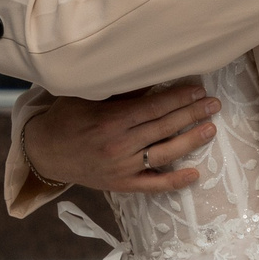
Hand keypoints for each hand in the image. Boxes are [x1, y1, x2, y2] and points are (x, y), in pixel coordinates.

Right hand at [23, 86, 220, 195]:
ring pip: (164, 153)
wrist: (44, 153)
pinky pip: (152, 184)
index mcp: (111, 120)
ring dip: (190, 141)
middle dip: (192, 114)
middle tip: (214, 104)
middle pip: (164, 127)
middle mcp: (119, 144)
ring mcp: (122, 167)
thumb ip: (120, 91)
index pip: (154, 107)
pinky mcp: (121, 184)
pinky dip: (174, 180)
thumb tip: (151, 75)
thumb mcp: (88, 97)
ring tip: (211, 129)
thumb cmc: (66, 118)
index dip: (179, 98)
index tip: (198, 89)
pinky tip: (195, 174)